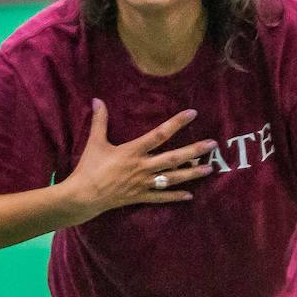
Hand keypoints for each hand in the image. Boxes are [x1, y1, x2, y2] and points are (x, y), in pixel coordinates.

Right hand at [62, 100, 216, 221]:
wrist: (83, 196)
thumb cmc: (89, 167)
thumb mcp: (95, 142)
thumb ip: (100, 121)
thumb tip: (97, 99)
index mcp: (133, 151)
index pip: (159, 134)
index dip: (176, 123)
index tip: (192, 114)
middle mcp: (142, 167)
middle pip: (173, 158)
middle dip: (194, 151)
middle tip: (212, 145)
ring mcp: (143, 183)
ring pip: (172, 178)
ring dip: (192, 174)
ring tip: (208, 169)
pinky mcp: (140, 196)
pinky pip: (161, 197)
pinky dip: (175, 196)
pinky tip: (189, 195)